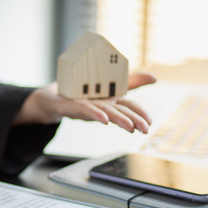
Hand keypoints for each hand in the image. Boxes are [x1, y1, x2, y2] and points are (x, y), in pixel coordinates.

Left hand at [13, 72, 155, 132]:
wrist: (52, 98)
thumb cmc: (81, 94)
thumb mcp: (108, 84)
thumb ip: (130, 81)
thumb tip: (154, 78)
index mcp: (110, 102)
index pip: (129, 107)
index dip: (140, 114)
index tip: (151, 122)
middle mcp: (100, 107)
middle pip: (119, 112)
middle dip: (134, 121)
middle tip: (145, 129)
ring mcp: (86, 108)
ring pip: (105, 113)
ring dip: (118, 120)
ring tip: (130, 127)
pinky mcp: (71, 107)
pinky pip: (84, 110)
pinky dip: (95, 114)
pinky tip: (104, 119)